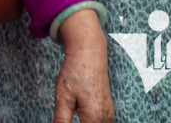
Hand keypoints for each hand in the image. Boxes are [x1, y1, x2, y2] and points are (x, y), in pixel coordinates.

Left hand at [53, 8, 114, 122]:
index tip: (63, 120)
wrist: (89, 54)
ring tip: (72, 111)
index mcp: (94, 118)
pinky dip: (89, 121)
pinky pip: (100, 121)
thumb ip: (61, 120)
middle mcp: (106, 118)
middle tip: (66, 115)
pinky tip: (79, 114)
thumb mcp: (63, 98)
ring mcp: (108, 114)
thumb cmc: (76, 72)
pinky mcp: (108, 109)